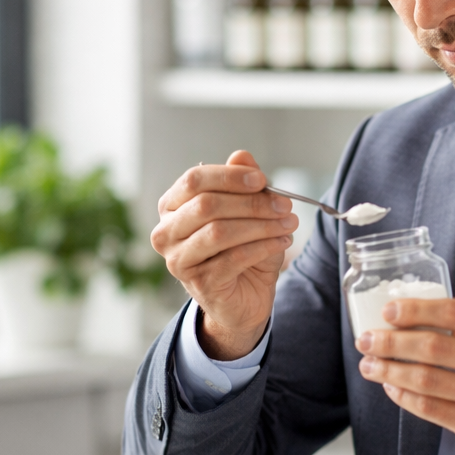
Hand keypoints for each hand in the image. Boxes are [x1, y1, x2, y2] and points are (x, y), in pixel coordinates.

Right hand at [151, 151, 297, 359]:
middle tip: (285, 205)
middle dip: (252, 203)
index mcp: (172, 207)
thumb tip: (241, 156)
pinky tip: (283, 242)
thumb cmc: (242, 250)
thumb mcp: (247, 212)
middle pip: (207, 205)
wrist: (245, 298)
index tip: (262, 180)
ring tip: (288, 224)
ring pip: (220, 232)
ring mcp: (179, 260)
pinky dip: (263, 246)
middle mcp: (166, 232)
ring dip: (261, 225)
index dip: (229, 177)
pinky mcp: (199, 282)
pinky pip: (234, 258)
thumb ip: (242, 184)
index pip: (194, 180)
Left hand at [355, 299, 454, 454]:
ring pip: (426, 380)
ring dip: (389, 371)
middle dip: (391, 341)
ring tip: (370, 365)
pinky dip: (404, 397)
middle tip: (367, 339)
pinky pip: (431, 410)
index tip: (389, 310)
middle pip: (434, 347)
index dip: (416, 310)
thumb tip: (422, 316)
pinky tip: (391, 388)